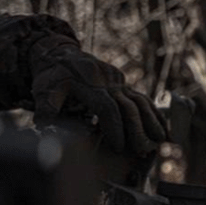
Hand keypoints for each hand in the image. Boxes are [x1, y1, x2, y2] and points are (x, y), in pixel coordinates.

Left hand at [31, 41, 168, 156]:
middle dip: (138, 129)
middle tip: (143, 150)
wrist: (61, 54)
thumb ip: (46, 110)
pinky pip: (142, 97)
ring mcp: (118, 81)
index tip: (119, 148)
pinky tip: (162, 126)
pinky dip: (153, 112)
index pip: (108, 108)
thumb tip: (46, 129)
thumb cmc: (52, 77)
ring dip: (152, 120)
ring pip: (141, 100)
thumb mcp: (43, 91)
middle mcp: (108, 81)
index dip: (115, 128)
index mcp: (89, 84)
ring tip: (162, 139)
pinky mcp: (123, 83)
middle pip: (129, 106)